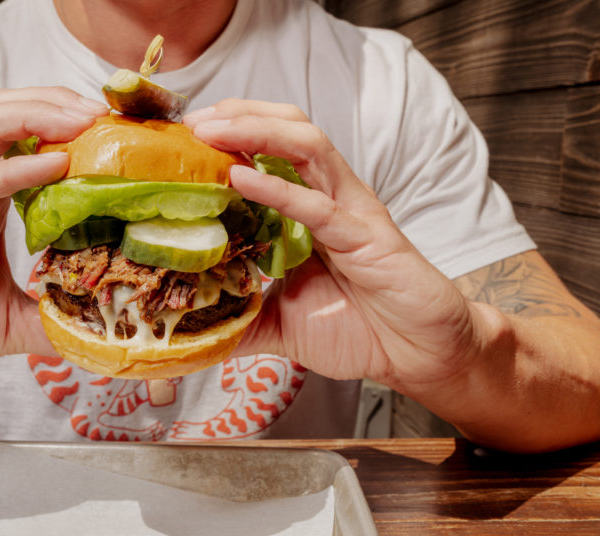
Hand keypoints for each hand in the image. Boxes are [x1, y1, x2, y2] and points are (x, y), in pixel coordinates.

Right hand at [0, 87, 107, 388]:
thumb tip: (100, 332)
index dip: (71, 125)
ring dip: (38, 115)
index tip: (119, 134)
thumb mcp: (6, 322)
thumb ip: (50, 319)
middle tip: (108, 114)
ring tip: (85, 122)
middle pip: (9, 112)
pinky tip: (53, 165)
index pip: (27, 135)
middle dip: (59, 102)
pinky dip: (14, 169)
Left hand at [186, 100, 480, 392]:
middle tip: (191, 122)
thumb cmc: (359, 331)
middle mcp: (329, 199)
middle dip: (237, 116)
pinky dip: (277, 188)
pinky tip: (241, 178)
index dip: (228, 136)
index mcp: (308, 211)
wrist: (417, 356)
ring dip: (254, 130)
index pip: (268, 152)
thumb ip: (240, 320)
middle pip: (285, 130)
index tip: (182, 139)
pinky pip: (317, 204)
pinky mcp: (367, 235)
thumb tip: (194, 330)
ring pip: (305, 146)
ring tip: (211, 130)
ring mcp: (350, 211)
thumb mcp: (281, 326)